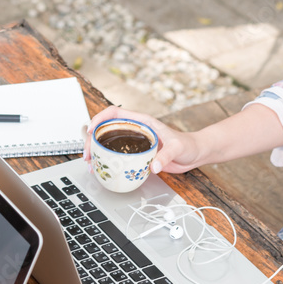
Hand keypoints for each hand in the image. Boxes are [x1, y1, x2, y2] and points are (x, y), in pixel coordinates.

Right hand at [85, 106, 199, 174]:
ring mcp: (134, 142)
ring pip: (107, 143)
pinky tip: (102, 169)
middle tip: (88, 155)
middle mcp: (135, 130)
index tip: (91, 130)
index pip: (114, 113)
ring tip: (90, 164)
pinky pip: (116, 155)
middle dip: (92, 140)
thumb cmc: (187, 145)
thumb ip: (165, 156)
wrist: (194, 153)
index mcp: (142, 122)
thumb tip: (152, 167)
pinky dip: (106, 162)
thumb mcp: (177, 149)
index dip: (99, 118)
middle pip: (105, 129)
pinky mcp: (135, 154)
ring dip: (96, 152)